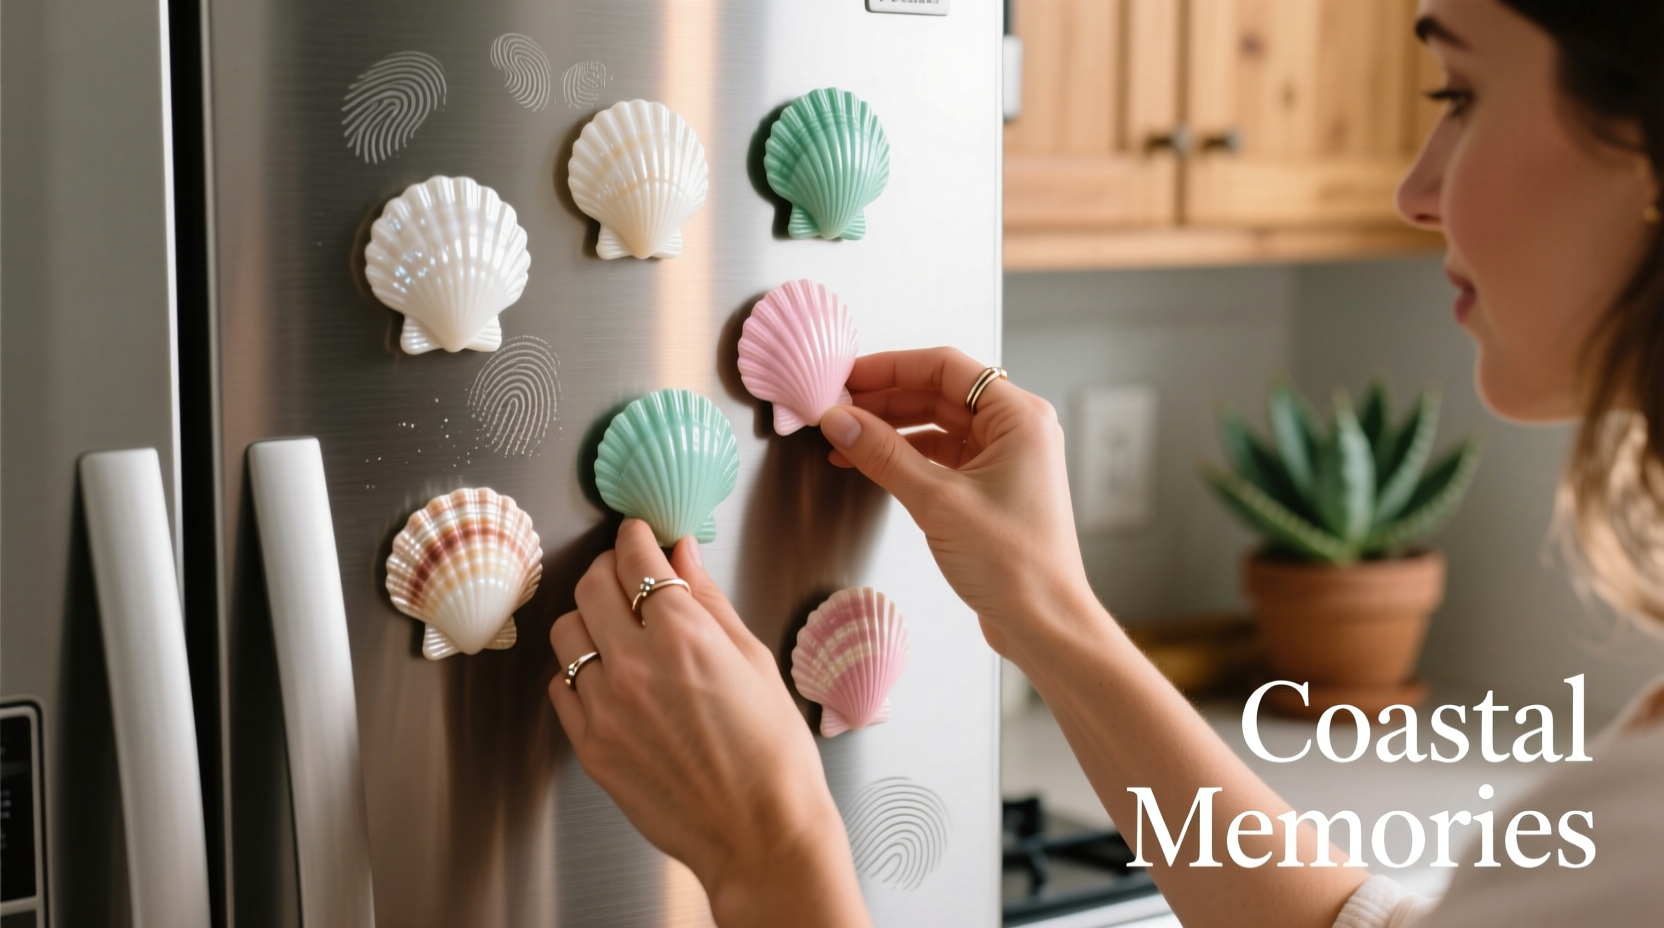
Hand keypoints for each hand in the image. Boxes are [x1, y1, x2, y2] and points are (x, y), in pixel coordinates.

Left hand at [547, 519, 870, 927]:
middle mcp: (635, 666)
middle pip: (591, 585)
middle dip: (609, 568)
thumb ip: (709, 601)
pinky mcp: (590, 746)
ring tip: (616, 628)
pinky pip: (560, 688)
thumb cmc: (773, 754)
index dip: (636, 537)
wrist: (760, 833)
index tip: (639, 535)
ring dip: (588, 618)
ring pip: (566, 633)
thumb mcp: (754, 660)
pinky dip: (578, 671)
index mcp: (684, 636)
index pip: (636, 559)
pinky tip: (608, 677)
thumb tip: (682, 555)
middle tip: (628, 575)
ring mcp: (605, 708)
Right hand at [818, 348, 1095, 654]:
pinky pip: (940, 458)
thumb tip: (841, 421)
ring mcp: (1004, 461)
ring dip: (891, 430)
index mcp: (1019, 417)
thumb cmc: (1016, 565)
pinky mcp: (989, 490)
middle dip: (885, 400)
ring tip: (845, 437)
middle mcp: (1016, 431)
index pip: (946, 368)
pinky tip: (870, 464)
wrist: (1043, 624)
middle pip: (939, 394)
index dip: (891, 368)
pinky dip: (904, 458)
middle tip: (838, 406)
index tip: (848, 376)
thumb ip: (884, 455)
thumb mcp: (938, 502)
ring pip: (937, 426)